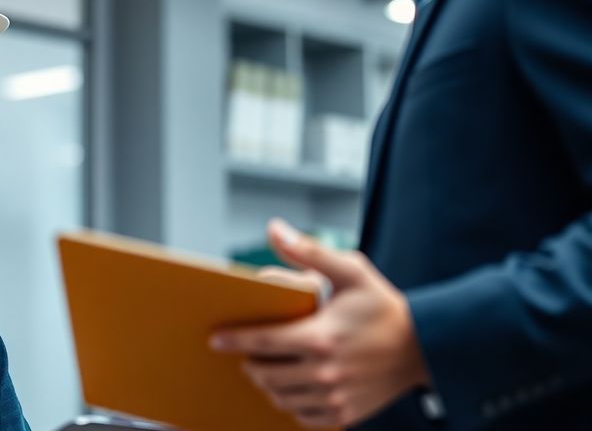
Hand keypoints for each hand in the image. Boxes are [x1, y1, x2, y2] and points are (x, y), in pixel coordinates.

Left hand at [210, 219, 431, 428]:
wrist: (425, 347)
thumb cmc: (383, 306)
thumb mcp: (351, 270)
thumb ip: (309, 251)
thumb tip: (274, 229)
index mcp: (321, 337)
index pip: (262, 342)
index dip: (234, 340)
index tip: (215, 338)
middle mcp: (325, 372)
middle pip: (265, 374)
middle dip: (250, 362)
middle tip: (247, 351)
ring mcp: (335, 397)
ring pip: (280, 397)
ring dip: (266, 384)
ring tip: (266, 368)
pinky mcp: (345, 414)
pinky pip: (302, 415)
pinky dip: (290, 403)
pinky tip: (291, 386)